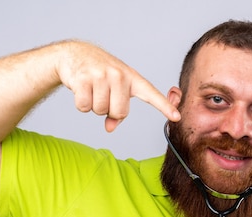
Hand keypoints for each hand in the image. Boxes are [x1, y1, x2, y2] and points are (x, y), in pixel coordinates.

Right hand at [55, 40, 180, 131]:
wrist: (74, 53)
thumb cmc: (99, 74)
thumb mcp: (114, 88)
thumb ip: (117, 110)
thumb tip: (110, 127)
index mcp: (132, 78)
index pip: (151, 94)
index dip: (165, 107)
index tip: (177, 117)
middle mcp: (119, 75)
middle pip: (119, 112)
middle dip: (109, 111)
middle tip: (102, 94)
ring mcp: (102, 75)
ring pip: (100, 111)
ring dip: (93, 106)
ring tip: (91, 89)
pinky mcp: (84, 78)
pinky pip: (85, 107)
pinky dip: (81, 104)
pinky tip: (80, 88)